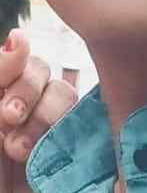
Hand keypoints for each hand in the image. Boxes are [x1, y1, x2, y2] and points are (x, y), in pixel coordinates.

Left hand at [0, 28, 77, 192]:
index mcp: (3, 102)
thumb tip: (20, 37)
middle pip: (44, 72)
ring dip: (45, 118)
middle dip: (27, 93)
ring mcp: (58, 134)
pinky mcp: (85, 152)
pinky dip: (73, 131)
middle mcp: (29, 113)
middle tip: (8, 125)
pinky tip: (53, 155)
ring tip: (22, 154)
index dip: (14, 72)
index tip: (1, 108)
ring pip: (66, 94)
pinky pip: (92, 120)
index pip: (21, 61)